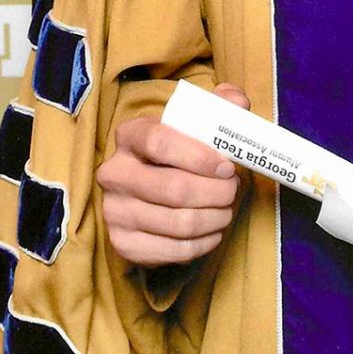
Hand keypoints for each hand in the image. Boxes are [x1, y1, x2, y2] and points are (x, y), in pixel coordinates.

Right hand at [96, 83, 249, 266]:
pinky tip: (212, 231)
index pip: (160, 142)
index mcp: (130, 135)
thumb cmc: (180, 151)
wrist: (152, 188)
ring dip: (215, 219)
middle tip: (233, 190)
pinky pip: (173, 251)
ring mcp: (115, 211)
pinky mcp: (123, 243)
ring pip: (178, 223)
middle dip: (215, 192)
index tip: (227, 166)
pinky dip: (203, 244)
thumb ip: (220, 107)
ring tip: (226, 209)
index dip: (199, 156)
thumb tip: (238, 102)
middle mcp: (114, 173)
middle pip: (173, 189)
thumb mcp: (196, 123)